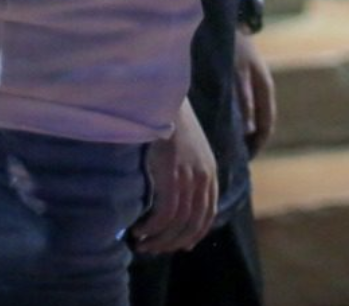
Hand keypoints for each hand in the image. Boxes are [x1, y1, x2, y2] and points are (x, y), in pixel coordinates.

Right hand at [130, 100, 216, 256]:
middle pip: (193, 225)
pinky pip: (164, 215)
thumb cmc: (169, 121)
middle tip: (152, 249)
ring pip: (177, 224)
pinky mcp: (172, 177)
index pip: (207, 215)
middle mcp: (204, 179)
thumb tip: (174, 192)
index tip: (180, 246)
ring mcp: (189, 179)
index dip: (194, 234)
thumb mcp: (188, 148)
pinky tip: (138, 230)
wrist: (164, 100)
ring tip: (141, 244)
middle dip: (173, 243)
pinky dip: (151, 228)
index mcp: (210, 173)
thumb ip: (188, 169)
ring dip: (158, 240)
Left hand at [235, 32, 275, 156]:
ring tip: (223, 146)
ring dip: (239, 132)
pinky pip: (240, 107)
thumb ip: (244, 101)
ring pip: (249, 116)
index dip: (257, 145)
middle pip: (258, 124)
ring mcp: (251, 85)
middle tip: (231, 158)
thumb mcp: (238, 75)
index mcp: (265, 89)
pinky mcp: (239, 81)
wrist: (224, 20)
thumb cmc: (231, 47)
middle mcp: (260, 90)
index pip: (266, 126)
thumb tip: (250, 130)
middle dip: (247, 142)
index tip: (243, 160)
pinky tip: (217, 124)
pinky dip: (232, 119)